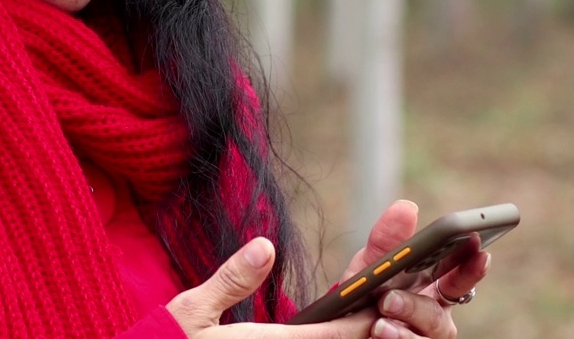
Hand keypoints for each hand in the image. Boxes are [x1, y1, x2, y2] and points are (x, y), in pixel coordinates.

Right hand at [166, 237, 378, 337]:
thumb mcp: (191, 311)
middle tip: (381, 310)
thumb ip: (231, 279)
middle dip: (363, 330)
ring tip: (366, 323)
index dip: (362, 320)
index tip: (382, 301)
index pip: (331, 335)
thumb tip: (267, 245)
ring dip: (344, 338)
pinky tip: (330, 332)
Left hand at [341, 201, 489, 338]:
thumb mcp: (371, 263)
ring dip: (400, 327)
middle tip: (390, 298)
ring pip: (424, 337)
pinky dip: (394, 338)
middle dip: (418, 308)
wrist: (339, 325)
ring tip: (377, 319)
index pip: (460, 280)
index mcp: (435, 290)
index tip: (477, 252)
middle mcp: (435, 319)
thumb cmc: (367, 290)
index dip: (471, 269)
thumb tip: (406, 207)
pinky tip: (377, 329)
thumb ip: (387, 240)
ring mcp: (422, 338)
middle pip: (439, 318)